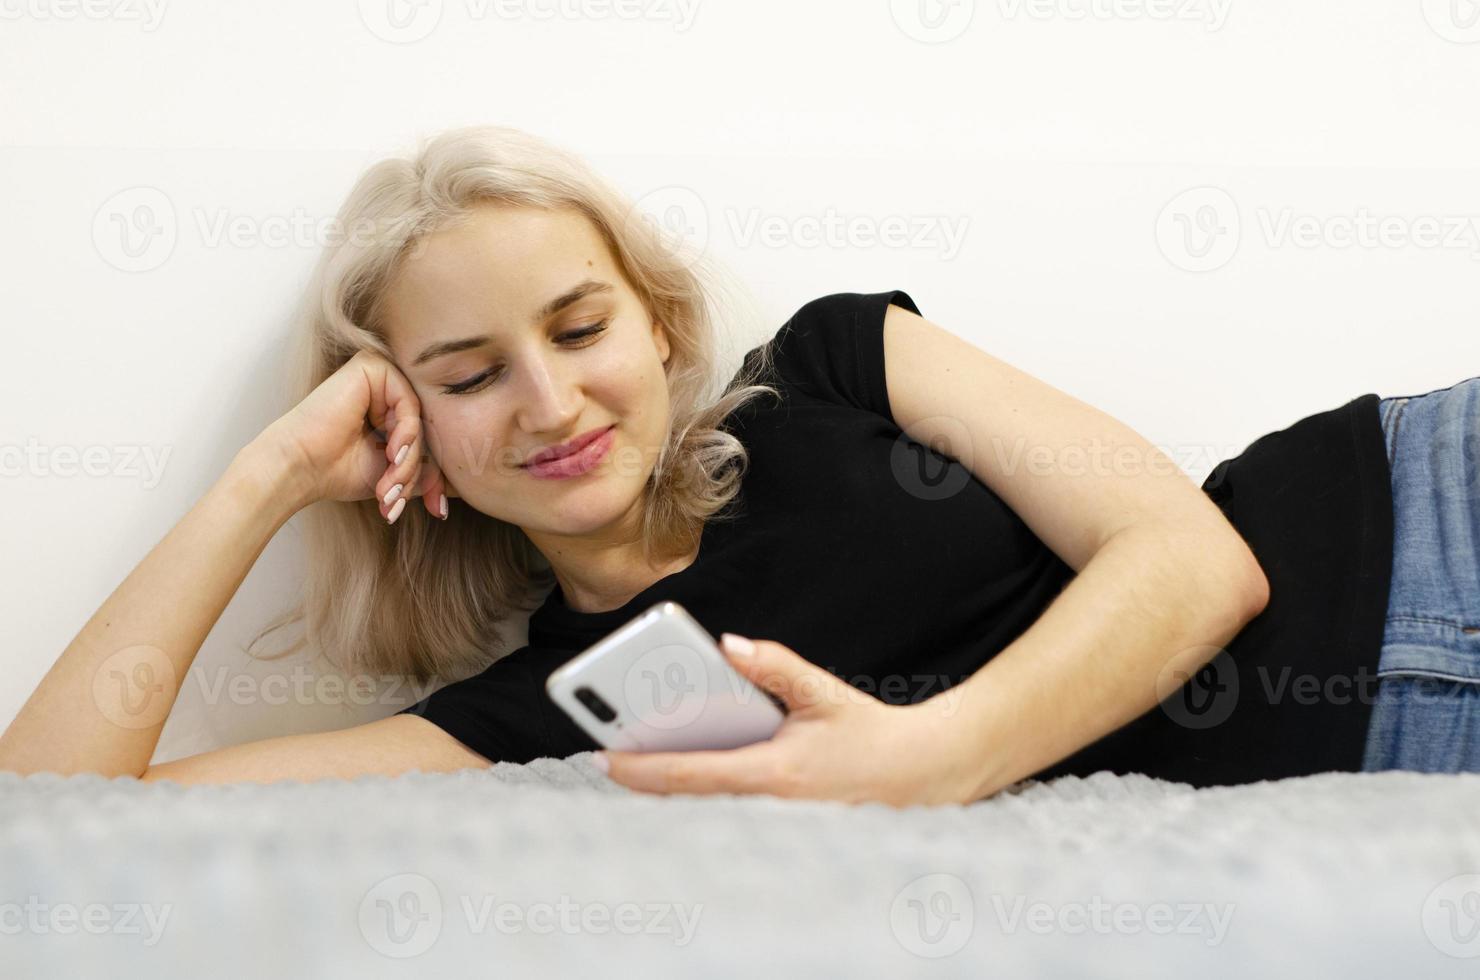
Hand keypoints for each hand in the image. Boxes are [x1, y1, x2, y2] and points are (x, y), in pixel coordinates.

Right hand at [257, 349, 450, 522]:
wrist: (299, 469)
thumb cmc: (338, 472)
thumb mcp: (396, 475)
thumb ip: (427, 472)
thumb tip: (464, 487)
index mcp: (391, 411)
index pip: (430, 440)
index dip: (436, 478)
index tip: (438, 511)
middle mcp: (387, 390)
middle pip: (429, 430)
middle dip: (421, 472)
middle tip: (402, 499)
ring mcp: (380, 376)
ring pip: (421, 420)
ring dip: (410, 460)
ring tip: (390, 485)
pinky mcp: (371, 367)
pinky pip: (409, 402)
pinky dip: (406, 433)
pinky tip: (391, 454)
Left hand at [599, 636, 995, 807]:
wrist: (921, 777)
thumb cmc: (870, 734)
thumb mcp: (822, 693)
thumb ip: (775, 667)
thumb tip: (729, 645)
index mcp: (774, 774)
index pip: (690, 774)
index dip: (640, 768)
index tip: (602, 757)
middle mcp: (767, 806)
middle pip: (686, 797)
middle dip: (643, 777)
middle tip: (604, 752)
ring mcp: (772, 822)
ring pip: (703, 807)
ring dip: (667, 784)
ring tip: (630, 753)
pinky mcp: (779, 824)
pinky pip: (726, 809)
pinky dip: (697, 791)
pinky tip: (678, 766)